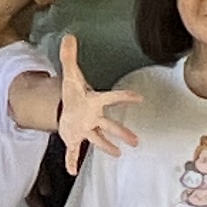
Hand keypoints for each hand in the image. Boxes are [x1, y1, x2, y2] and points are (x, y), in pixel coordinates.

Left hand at [47, 35, 137, 172]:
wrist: (67, 106)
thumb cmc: (74, 91)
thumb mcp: (69, 74)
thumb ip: (68, 56)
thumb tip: (68, 35)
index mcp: (94, 101)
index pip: (110, 98)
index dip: (124, 97)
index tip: (139, 97)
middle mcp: (93, 117)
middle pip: (109, 125)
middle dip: (121, 133)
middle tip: (136, 140)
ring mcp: (85, 129)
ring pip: (97, 140)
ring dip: (106, 147)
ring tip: (118, 154)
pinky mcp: (75, 138)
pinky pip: (74, 151)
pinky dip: (72, 161)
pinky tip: (72, 171)